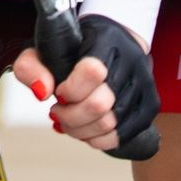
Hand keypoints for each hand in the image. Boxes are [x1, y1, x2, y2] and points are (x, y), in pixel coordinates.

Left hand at [9, 14, 158, 157]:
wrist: (115, 39)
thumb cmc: (78, 45)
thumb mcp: (46, 47)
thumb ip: (31, 66)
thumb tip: (42, 92)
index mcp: (105, 41)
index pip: (93, 71)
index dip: (70, 90)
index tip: (59, 91)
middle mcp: (130, 62)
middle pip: (100, 106)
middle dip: (71, 117)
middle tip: (58, 111)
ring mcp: (144, 85)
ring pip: (111, 126)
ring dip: (81, 131)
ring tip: (70, 121)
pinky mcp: (150, 105)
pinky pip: (123, 136)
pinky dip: (99, 140)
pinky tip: (86, 129)